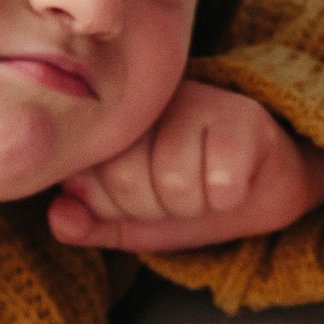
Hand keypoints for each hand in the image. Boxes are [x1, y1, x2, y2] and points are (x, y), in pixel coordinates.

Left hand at [47, 79, 323, 252]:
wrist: (264, 187)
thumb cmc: (193, 196)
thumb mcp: (131, 220)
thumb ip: (89, 222)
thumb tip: (59, 215)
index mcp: (116, 122)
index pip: (88, 180)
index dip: (120, 207)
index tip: (147, 196)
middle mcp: (150, 102)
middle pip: (126, 181)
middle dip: (157, 207)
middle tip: (182, 190)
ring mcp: (197, 101)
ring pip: (174, 185)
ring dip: (196, 204)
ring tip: (207, 184)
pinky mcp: (244, 118)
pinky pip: (220, 184)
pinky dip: (229, 197)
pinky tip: (235, 179)